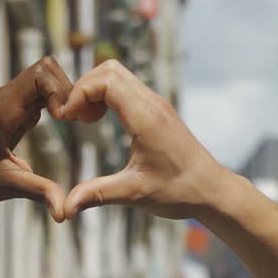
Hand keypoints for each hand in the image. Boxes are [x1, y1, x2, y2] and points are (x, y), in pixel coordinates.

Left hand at [0, 57, 72, 240]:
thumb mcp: (8, 186)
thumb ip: (38, 193)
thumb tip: (65, 213)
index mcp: (5, 109)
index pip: (41, 73)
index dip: (61, 91)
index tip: (66, 119)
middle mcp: (8, 97)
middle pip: (47, 67)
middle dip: (67, 89)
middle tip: (76, 119)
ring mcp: (12, 100)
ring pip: (46, 75)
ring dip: (64, 93)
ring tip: (72, 120)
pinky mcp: (17, 107)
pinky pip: (42, 89)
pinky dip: (57, 100)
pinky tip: (63, 121)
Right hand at [61, 60, 229, 220]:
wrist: (212, 190)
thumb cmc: (180, 191)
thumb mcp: (134, 194)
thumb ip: (97, 195)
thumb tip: (65, 208)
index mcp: (145, 117)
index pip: (105, 80)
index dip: (79, 93)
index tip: (67, 118)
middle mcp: (151, 103)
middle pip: (108, 69)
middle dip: (83, 87)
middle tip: (72, 118)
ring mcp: (155, 103)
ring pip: (116, 75)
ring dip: (93, 90)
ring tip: (83, 120)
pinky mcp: (156, 109)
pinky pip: (125, 87)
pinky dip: (106, 96)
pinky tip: (99, 121)